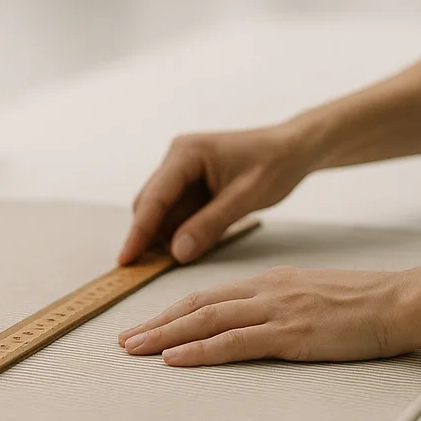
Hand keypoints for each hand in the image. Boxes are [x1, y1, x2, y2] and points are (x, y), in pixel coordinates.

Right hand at [118, 124, 312, 266]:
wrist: (295, 149)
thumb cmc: (274, 164)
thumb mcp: (245, 198)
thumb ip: (209, 225)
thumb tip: (176, 253)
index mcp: (186, 154)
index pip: (154, 198)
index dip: (138, 232)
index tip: (126, 259)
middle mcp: (177, 159)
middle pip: (150, 204)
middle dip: (148, 236)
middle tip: (145, 271)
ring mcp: (183, 171)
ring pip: (163, 211)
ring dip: (166, 236)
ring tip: (174, 261)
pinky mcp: (193, 184)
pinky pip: (179, 212)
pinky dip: (181, 231)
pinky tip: (190, 247)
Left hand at [118, 267, 405, 365]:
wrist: (398, 301)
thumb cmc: (363, 303)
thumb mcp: (312, 293)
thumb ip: (281, 302)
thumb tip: (256, 318)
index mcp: (270, 280)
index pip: (210, 294)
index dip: (174, 310)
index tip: (146, 323)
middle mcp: (266, 290)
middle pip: (198, 304)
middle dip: (157, 323)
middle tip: (124, 339)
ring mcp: (276, 310)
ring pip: (207, 320)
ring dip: (166, 336)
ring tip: (136, 349)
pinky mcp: (290, 333)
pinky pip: (235, 342)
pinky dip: (200, 349)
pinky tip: (177, 357)